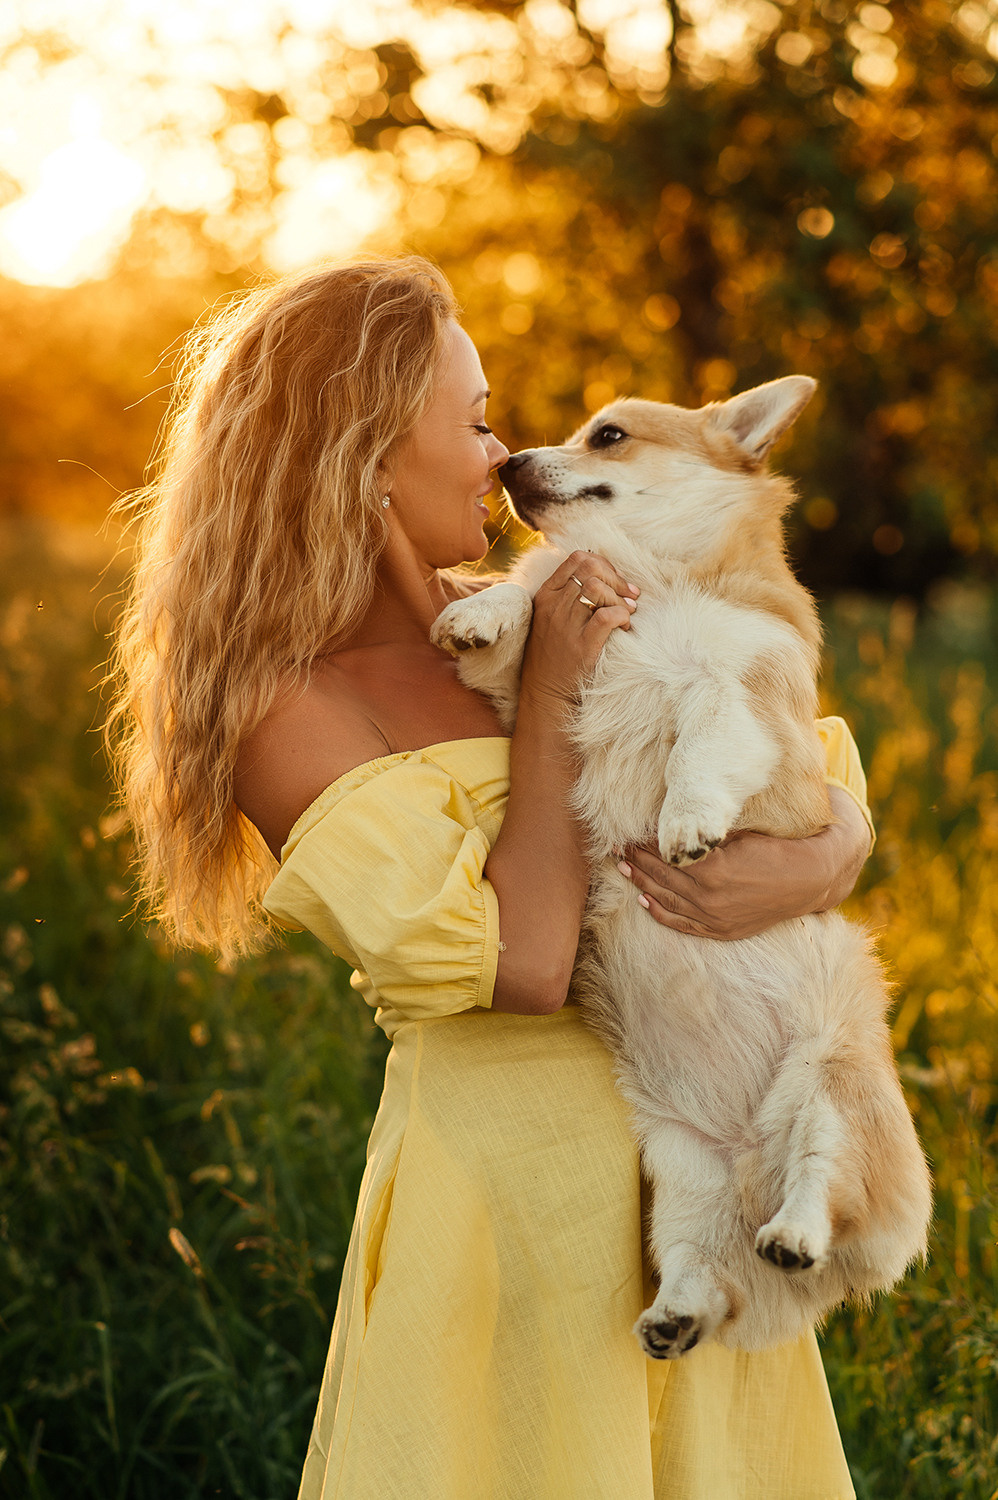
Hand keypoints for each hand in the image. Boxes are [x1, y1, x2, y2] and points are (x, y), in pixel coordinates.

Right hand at [519, 551, 638, 715]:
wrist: (544, 694)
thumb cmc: (552, 655)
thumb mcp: (549, 619)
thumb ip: (567, 595)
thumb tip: (602, 575)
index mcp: (545, 596)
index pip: (577, 559)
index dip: (603, 563)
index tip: (615, 580)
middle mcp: (554, 607)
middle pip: (590, 569)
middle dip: (616, 577)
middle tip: (629, 594)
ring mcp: (566, 626)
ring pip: (598, 589)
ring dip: (620, 597)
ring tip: (628, 611)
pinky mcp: (582, 646)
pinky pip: (607, 616)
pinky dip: (622, 615)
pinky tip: (625, 626)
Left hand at [618, 787, 871, 939]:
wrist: (811, 879)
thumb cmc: (777, 846)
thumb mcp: (741, 831)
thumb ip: (708, 831)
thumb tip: (675, 818)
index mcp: (713, 869)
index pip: (666, 854)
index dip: (645, 843)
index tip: (628, 832)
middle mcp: (710, 897)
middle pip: (661, 876)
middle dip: (636, 860)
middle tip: (616, 846)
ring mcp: (715, 918)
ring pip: (666, 900)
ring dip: (641, 883)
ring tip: (622, 867)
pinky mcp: (722, 930)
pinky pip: (682, 924)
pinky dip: (660, 913)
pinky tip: (643, 901)